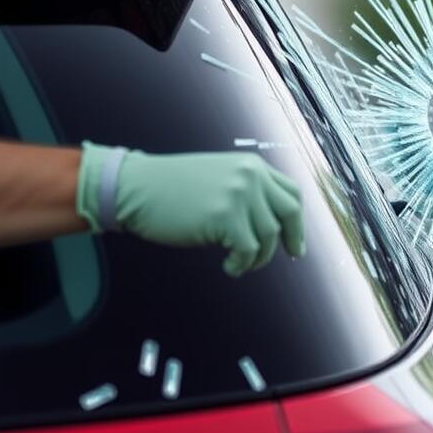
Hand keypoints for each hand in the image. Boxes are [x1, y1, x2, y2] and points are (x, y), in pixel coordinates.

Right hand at [78, 144, 304, 275]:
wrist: (136, 187)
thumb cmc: (171, 188)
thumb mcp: (219, 178)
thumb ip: (246, 191)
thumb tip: (272, 224)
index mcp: (251, 165)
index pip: (291, 192)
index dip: (296, 219)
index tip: (294, 239)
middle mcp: (250, 175)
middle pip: (290, 212)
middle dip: (293, 238)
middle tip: (291, 256)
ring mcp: (238, 194)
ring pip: (268, 236)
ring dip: (258, 257)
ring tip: (240, 263)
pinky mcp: (224, 217)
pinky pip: (248, 251)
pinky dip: (241, 265)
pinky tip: (229, 267)